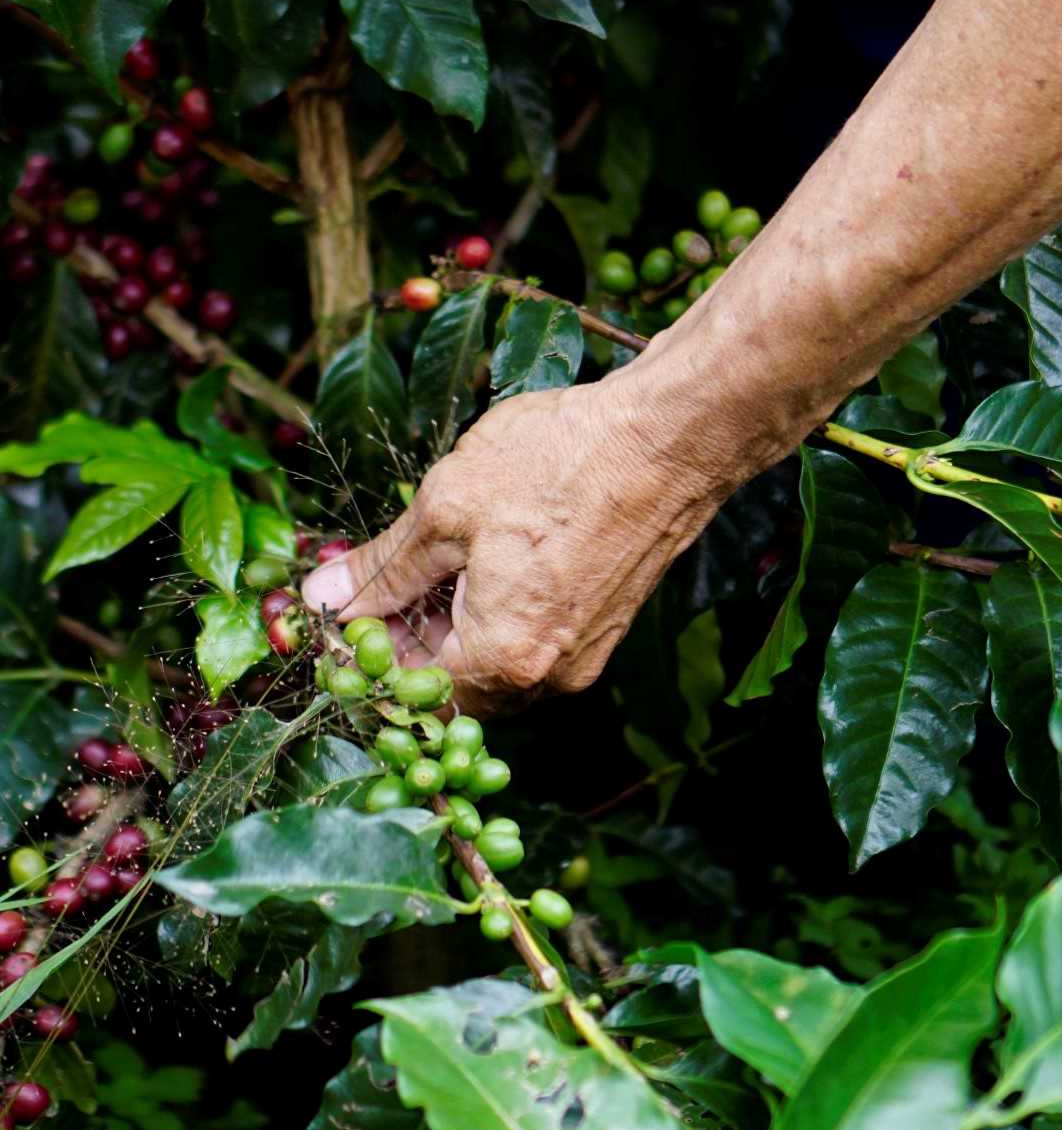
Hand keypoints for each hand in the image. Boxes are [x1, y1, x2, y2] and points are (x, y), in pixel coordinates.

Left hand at [300, 368, 742, 713]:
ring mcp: (584, 655)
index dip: (359, 658)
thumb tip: (324, 594)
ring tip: (425, 566)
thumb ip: (381, 566)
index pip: (405, 692)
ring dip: (448, 630)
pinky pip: (531, 642)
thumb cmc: (563, 462)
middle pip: (451, 689)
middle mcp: (549, 675)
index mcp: (504, 657)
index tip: (334, 616)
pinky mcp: (605, 626)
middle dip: (402, 644)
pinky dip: (494, 616)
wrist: (669, 437)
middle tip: (369, 587)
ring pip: (493, 666)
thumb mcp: (446, 506)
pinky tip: (479, 561)